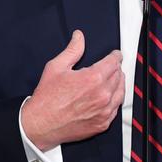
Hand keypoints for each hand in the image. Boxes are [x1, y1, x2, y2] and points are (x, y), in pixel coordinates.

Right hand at [21, 30, 124, 150]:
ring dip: (118, 83)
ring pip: (120, 92)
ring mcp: (104, 111)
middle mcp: (102, 95)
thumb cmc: (46, 98)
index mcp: (93, 79)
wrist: (41, 125)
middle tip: (111, 66)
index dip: (115, 56)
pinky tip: (108, 96)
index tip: (115, 55)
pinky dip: (114, 100)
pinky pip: (116, 108)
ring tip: (112, 79)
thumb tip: (79, 37)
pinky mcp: (102, 123)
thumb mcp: (56, 67)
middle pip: (119, 75)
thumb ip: (72, 50)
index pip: (114, 62)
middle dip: (116, 68)